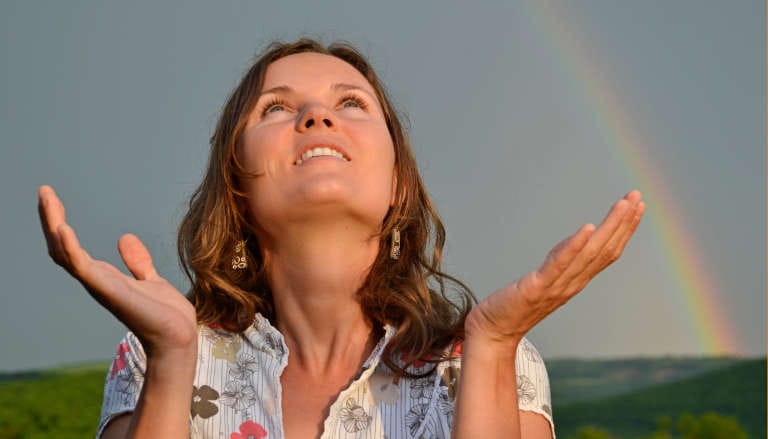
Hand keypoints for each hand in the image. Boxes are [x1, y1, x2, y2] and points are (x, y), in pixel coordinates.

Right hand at [38, 185, 196, 356]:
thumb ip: (137, 262)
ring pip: (65, 254)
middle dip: (50, 219)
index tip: (52, 198)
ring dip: (54, 226)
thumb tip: (123, 237)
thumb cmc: (165, 315)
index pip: (71, 248)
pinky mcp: (110, 291)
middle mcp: (96, 281)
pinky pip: (83, 268)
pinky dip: (70, 249)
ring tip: (47, 199)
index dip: (60, 224)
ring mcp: (100, 286)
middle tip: (44, 191)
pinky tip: (63, 229)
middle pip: (61, 247)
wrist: (178, 337)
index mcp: (104, 277)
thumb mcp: (150, 280)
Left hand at [465, 190, 645, 346]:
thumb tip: (575, 241)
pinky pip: (559, 265)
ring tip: (622, 203)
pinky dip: (574, 246)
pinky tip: (587, 228)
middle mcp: (572, 283)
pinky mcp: (536, 287)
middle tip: (637, 195)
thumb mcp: (543, 281)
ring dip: (609, 227)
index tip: (637, 206)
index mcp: (575, 281)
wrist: (493, 334)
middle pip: (605, 250)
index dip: (623, 229)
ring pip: (590, 253)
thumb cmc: (513, 308)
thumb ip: (559, 264)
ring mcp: (556, 286)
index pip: (607, 253)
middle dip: (623, 222)